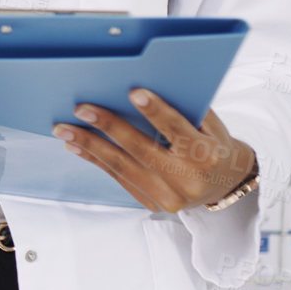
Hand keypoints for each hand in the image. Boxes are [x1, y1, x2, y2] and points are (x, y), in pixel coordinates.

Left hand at [54, 89, 257, 212]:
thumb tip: (148, 85)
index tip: (133, 92)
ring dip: (89, 146)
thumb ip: (187, 108)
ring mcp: (170, 197)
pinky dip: (96, 161)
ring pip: (123, 167)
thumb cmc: (215, 145)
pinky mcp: (153, 204)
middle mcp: (188, 179)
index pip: (178, 130)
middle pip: (142, 150)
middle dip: (108, 127)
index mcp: (207, 155)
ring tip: (64, 129)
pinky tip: (76, 147)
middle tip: (81, 109)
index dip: (156, 111)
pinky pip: (119, 179)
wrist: (226, 185)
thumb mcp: (212, 126)